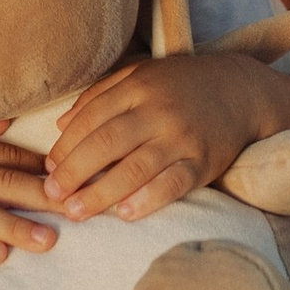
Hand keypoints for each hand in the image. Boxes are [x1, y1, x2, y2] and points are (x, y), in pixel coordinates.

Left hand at [41, 54, 280, 222]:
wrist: (241, 90)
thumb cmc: (181, 85)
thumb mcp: (141, 75)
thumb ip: (100, 96)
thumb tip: (61, 125)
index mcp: (139, 87)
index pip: (91, 118)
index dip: (65, 146)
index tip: (48, 168)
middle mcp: (158, 111)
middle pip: (106, 143)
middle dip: (73, 172)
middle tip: (51, 195)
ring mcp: (182, 138)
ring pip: (135, 168)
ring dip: (101, 193)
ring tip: (76, 211)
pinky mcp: (203, 162)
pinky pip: (173, 184)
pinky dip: (147, 200)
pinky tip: (124, 214)